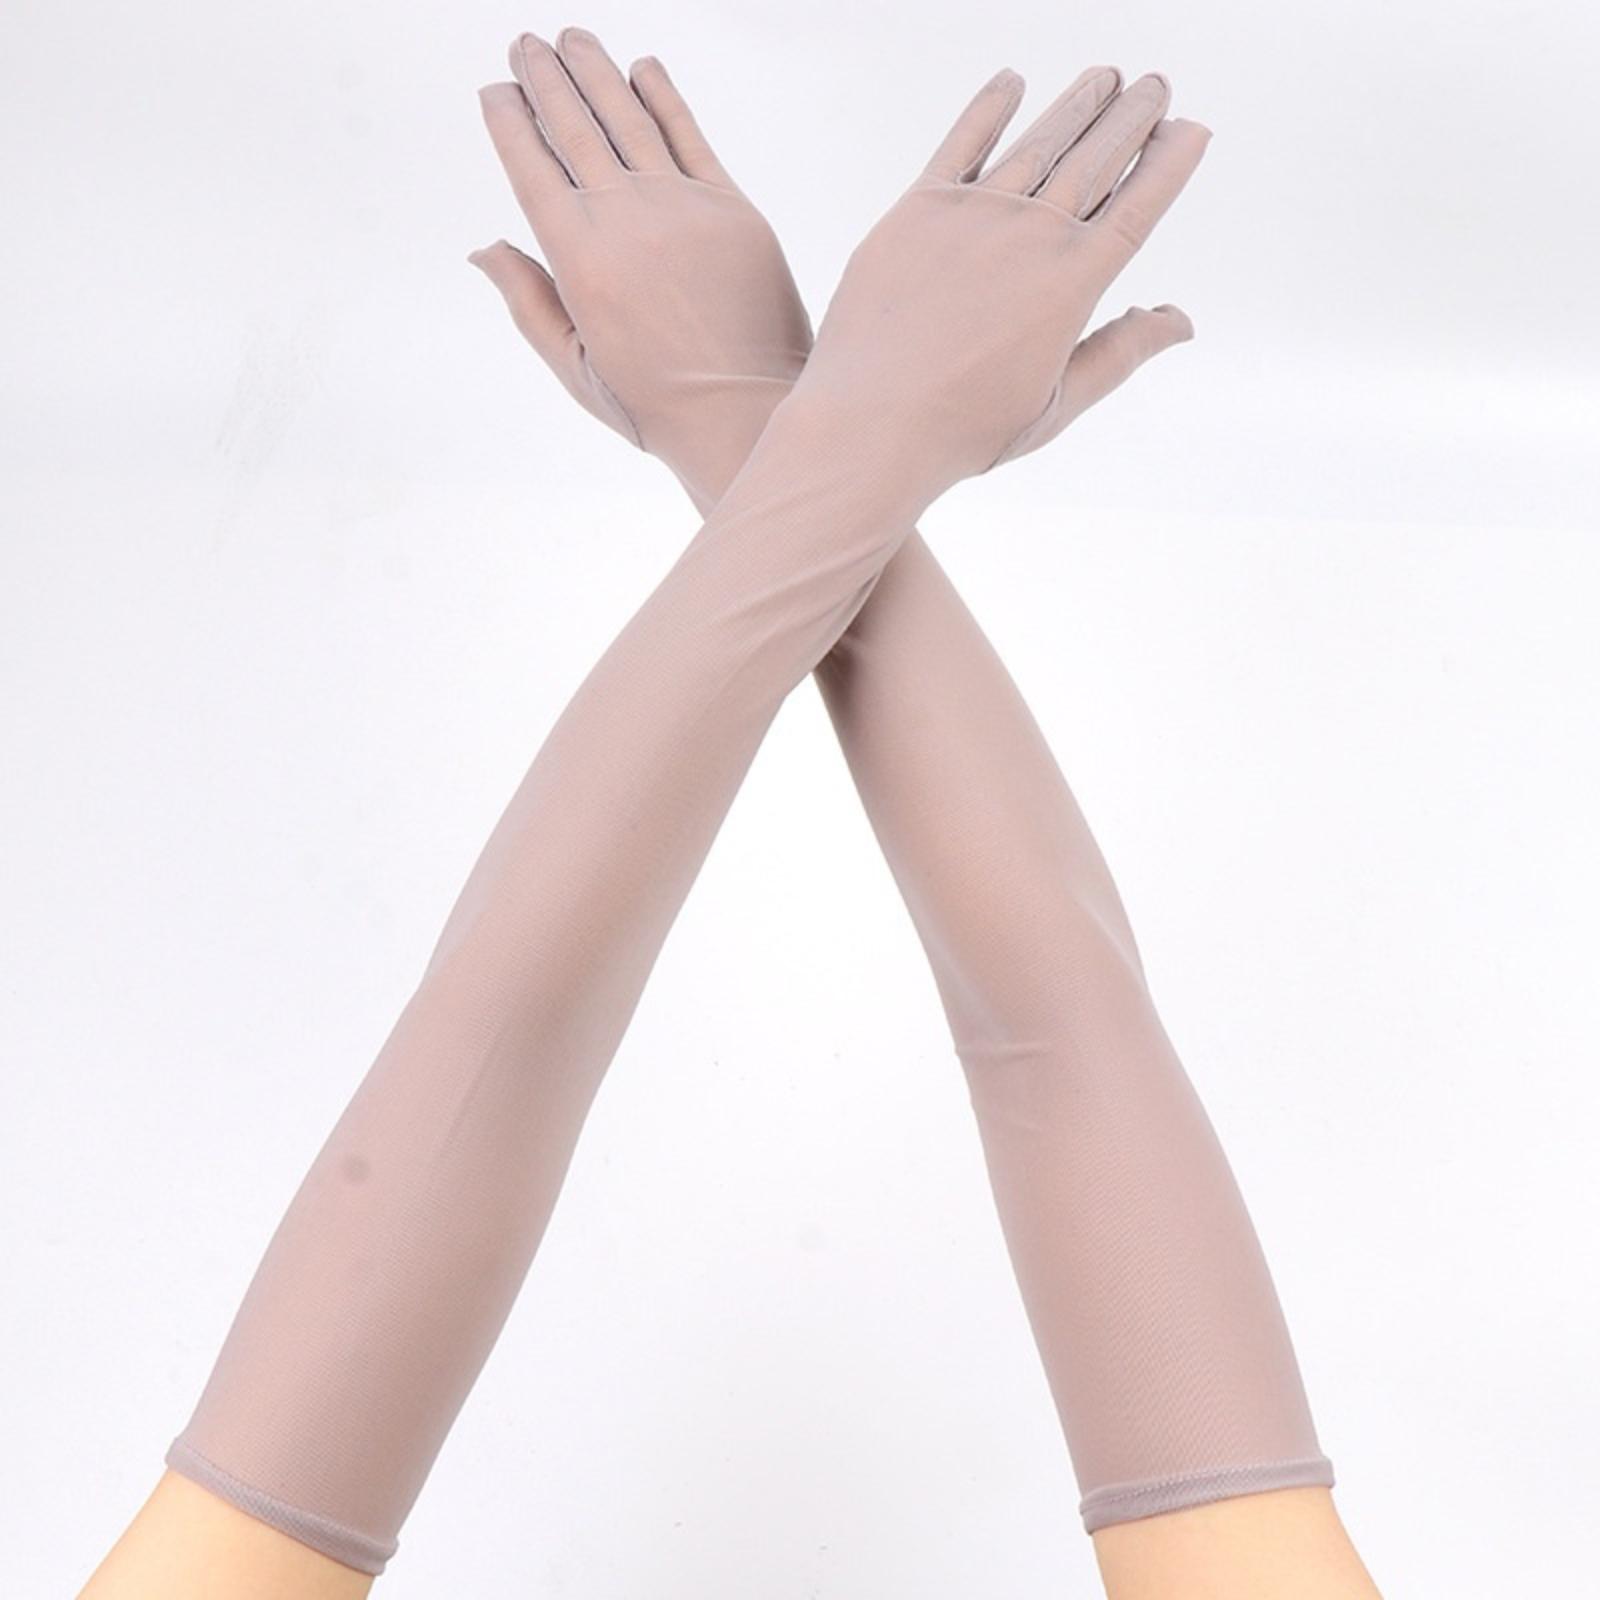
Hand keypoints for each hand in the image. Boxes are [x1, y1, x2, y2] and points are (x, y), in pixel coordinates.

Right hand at [474, 30, 812, 499]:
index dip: (510, 119)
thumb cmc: (657, 406)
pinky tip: (643, 69)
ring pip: (628, 117)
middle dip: (545, 77)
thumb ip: (527, 300)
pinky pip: (690, 134)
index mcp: (578, 257)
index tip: (497, 89)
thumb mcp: (574, 366)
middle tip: (526, 43)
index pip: (531, 165)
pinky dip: (664, 96)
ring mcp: (682, 205)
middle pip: (574, 126)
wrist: (748, 416)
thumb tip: (481, 247)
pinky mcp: (732, 207)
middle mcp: (625, 217)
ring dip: (596, 71)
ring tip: (573, 39)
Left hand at [795, 67, 1210, 491]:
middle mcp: (1031, 235)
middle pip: (1096, 160)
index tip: (1191, 130)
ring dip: (1076, 104)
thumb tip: (1180, 320)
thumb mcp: (1056, 404)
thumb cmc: (963, 429)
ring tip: (1103, 77)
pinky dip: (989, 108)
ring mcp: (973, 216)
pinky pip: (960, 144)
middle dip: (1133, 117)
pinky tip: (1011, 81)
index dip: (1170, 163)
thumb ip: (1120, 353)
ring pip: (1039, 143)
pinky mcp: (917, 210)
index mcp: (1074, 284)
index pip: (1139, 205)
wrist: (869, 425)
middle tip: (1155, 86)